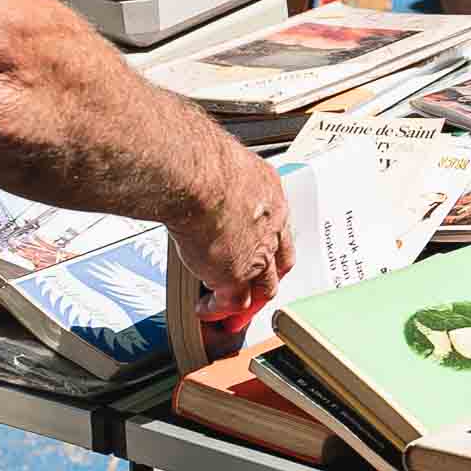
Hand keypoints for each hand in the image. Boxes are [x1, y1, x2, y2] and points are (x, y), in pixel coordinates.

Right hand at [175, 138, 294, 348]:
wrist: (196, 175)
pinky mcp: (236, 275)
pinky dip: (220, 310)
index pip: (278, 225)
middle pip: (279, 262)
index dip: (268, 243)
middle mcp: (271, 223)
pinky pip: (233, 303)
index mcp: (268, 191)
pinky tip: (206, 309)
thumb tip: (191, 170)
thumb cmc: (200, 159)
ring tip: (233, 310)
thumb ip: (213, 176)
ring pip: (263, 288)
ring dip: (248, 302)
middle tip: (255, 290)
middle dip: (266, 279)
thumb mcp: (218, 163)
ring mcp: (257, 253)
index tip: (259, 251)